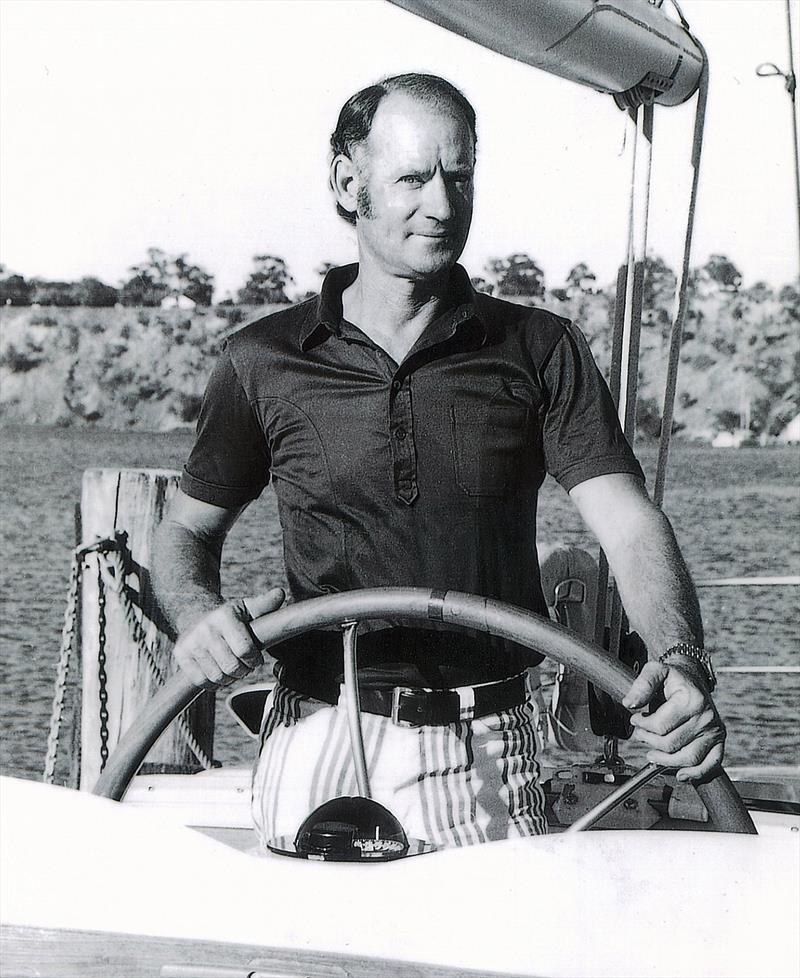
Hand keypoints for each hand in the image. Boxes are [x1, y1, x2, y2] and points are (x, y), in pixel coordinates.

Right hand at [173, 588, 284, 687]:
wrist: (196, 614)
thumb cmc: (230, 615)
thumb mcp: (248, 607)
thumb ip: (265, 604)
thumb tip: (280, 593)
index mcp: (224, 616)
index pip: (244, 650)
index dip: (255, 660)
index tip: (256, 659)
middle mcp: (205, 629)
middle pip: (231, 667)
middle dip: (244, 671)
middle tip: (245, 665)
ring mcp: (191, 643)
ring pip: (217, 677)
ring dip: (230, 678)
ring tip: (233, 668)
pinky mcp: (180, 655)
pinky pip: (201, 681)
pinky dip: (214, 683)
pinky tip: (219, 673)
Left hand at [622, 661, 725, 781]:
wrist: (692, 678)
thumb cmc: (673, 677)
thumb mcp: (655, 670)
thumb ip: (642, 684)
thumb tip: (630, 704)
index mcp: (691, 700)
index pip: (660, 726)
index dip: (641, 725)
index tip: (635, 720)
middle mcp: (706, 717)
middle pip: (671, 744)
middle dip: (649, 741)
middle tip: (640, 735)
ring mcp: (714, 730)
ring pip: (687, 759)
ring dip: (666, 761)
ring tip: (652, 754)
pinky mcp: (719, 740)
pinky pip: (710, 764)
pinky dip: (695, 773)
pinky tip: (681, 774)